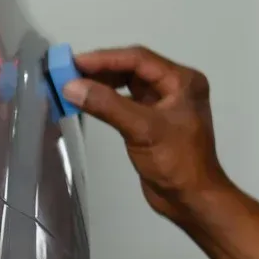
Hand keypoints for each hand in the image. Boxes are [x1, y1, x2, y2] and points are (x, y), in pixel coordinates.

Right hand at [60, 46, 231, 223]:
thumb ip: (107, 105)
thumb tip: (70, 85)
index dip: (104, 59)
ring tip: (72, 84)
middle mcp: (174, 87)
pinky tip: (87, 101)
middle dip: (100, 69)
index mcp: (182, 81)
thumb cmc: (175, 162)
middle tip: (67, 71)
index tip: (73, 63)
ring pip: (127, 83)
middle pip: (132, 68)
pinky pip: (125, 101)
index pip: (138, 59)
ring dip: (101, 83)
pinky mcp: (152, 120)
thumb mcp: (142, 129)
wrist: (191, 200)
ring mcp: (163, 103)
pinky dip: (106, 99)